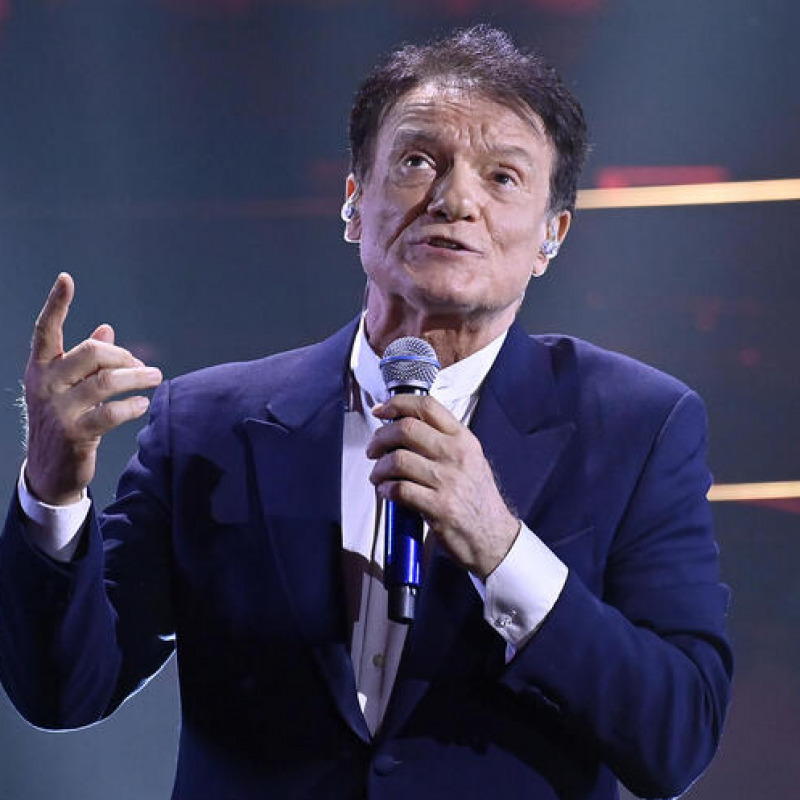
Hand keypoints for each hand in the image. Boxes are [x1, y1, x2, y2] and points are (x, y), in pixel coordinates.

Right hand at [23, 273, 162, 505]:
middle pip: (90, 353)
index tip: (66, 278)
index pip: (45, 330)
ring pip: (105, 382)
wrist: (49, 470)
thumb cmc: (64, 419)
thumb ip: (86, 359)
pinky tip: (144, 403)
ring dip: (137, 377)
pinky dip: (132, 405)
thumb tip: (107, 329)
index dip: (56, 304)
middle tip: (141, 366)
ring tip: (156, 378)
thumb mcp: (68, 387)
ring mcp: (59, 410)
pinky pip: (111, 413)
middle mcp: (45, 384)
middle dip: (123, 355)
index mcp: (41, 368)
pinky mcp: (75, 434)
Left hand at [367, 394, 519, 579]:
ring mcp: (448, 481)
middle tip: (373, 449)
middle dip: (380, 438)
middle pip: (406, 429)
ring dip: (379, 468)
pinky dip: (386, 489)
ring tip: (378, 475)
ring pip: (398, 459)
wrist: (494, 537)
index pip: (427, 406)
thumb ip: (443, 440)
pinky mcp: (439, 506)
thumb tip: (403, 427)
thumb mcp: (470, 459)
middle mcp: (456, 455)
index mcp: (463, 439)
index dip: (397, 404)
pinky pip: (399, 489)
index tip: (381, 411)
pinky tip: (387, 492)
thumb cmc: (478, 499)